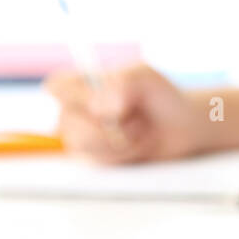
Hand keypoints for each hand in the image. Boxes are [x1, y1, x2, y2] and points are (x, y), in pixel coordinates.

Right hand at [44, 63, 206, 163]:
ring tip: (139, 131)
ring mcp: (82, 138)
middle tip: (134, 119)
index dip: (77, 95)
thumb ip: (123, 83)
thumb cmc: (160, 96)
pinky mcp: (95, 160)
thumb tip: (101, 108)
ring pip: (82, 142)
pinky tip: (137, 146)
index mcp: (81, 84)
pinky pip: (98, 161)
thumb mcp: (147, 77)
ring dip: (117, 139)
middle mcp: (75, 111)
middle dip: (104, 123)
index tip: (103, 100)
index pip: (56, 86)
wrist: (182, 128)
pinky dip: (122, 154)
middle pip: (67, 120)